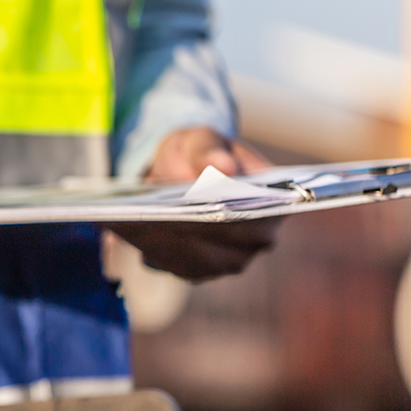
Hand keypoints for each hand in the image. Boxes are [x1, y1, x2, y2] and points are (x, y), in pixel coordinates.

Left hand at [107, 127, 279, 280]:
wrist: (182, 170)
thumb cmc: (200, 151)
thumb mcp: (202, 139)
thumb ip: (210, 150)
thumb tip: (222, 167)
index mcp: (276, 202)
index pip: (255, 218)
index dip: (225, 218)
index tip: (193, 212)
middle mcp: (259, 239)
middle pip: (224, 248)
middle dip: (189, 236)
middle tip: (153, 223)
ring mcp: (231, 260)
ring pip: (199, 262)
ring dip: (168, 248)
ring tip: (137, 228)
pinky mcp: (201, 270)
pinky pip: (178, 267)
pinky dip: (156, 253)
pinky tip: (133, 237)